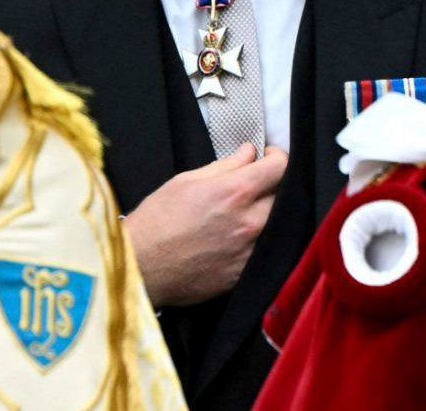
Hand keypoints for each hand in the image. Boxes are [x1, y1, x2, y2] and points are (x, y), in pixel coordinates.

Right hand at [124, 144, 287, 306]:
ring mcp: (251, 250)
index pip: (280, 166)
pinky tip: (237, 236)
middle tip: (255, 185)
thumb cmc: (157, 220)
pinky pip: (264, 248)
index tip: (267, 157)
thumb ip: (226, 165)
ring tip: (245, 211)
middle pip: (284, 195)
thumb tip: (249, 152)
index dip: (276, 156)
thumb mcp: (186, 180)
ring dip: (267, 213)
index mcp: (236, 192)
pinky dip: (258, 238)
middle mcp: (251, 221)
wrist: (141, 268)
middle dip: (272, 185)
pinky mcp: (245, 272)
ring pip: (277, 223)